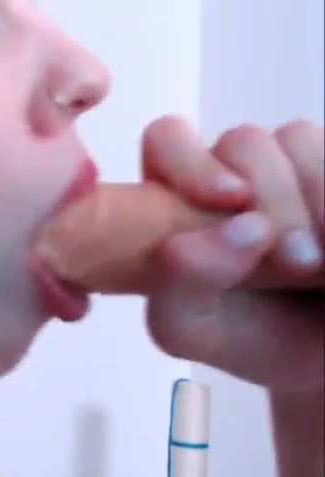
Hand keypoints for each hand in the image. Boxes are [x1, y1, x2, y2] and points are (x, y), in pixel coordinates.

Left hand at [138, 116, 324, 393]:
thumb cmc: (255, 338)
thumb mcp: (192, 329)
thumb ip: (180, 284)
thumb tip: (239, 229)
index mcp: (180, 196)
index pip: (167, 140)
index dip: (190, 160)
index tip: (226, 200)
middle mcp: (237, 169)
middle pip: (242, 142)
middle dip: (272, 200)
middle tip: (297, 262)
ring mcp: (298, 162)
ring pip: (297, 138)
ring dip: (316, 198)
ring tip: (323, 264)